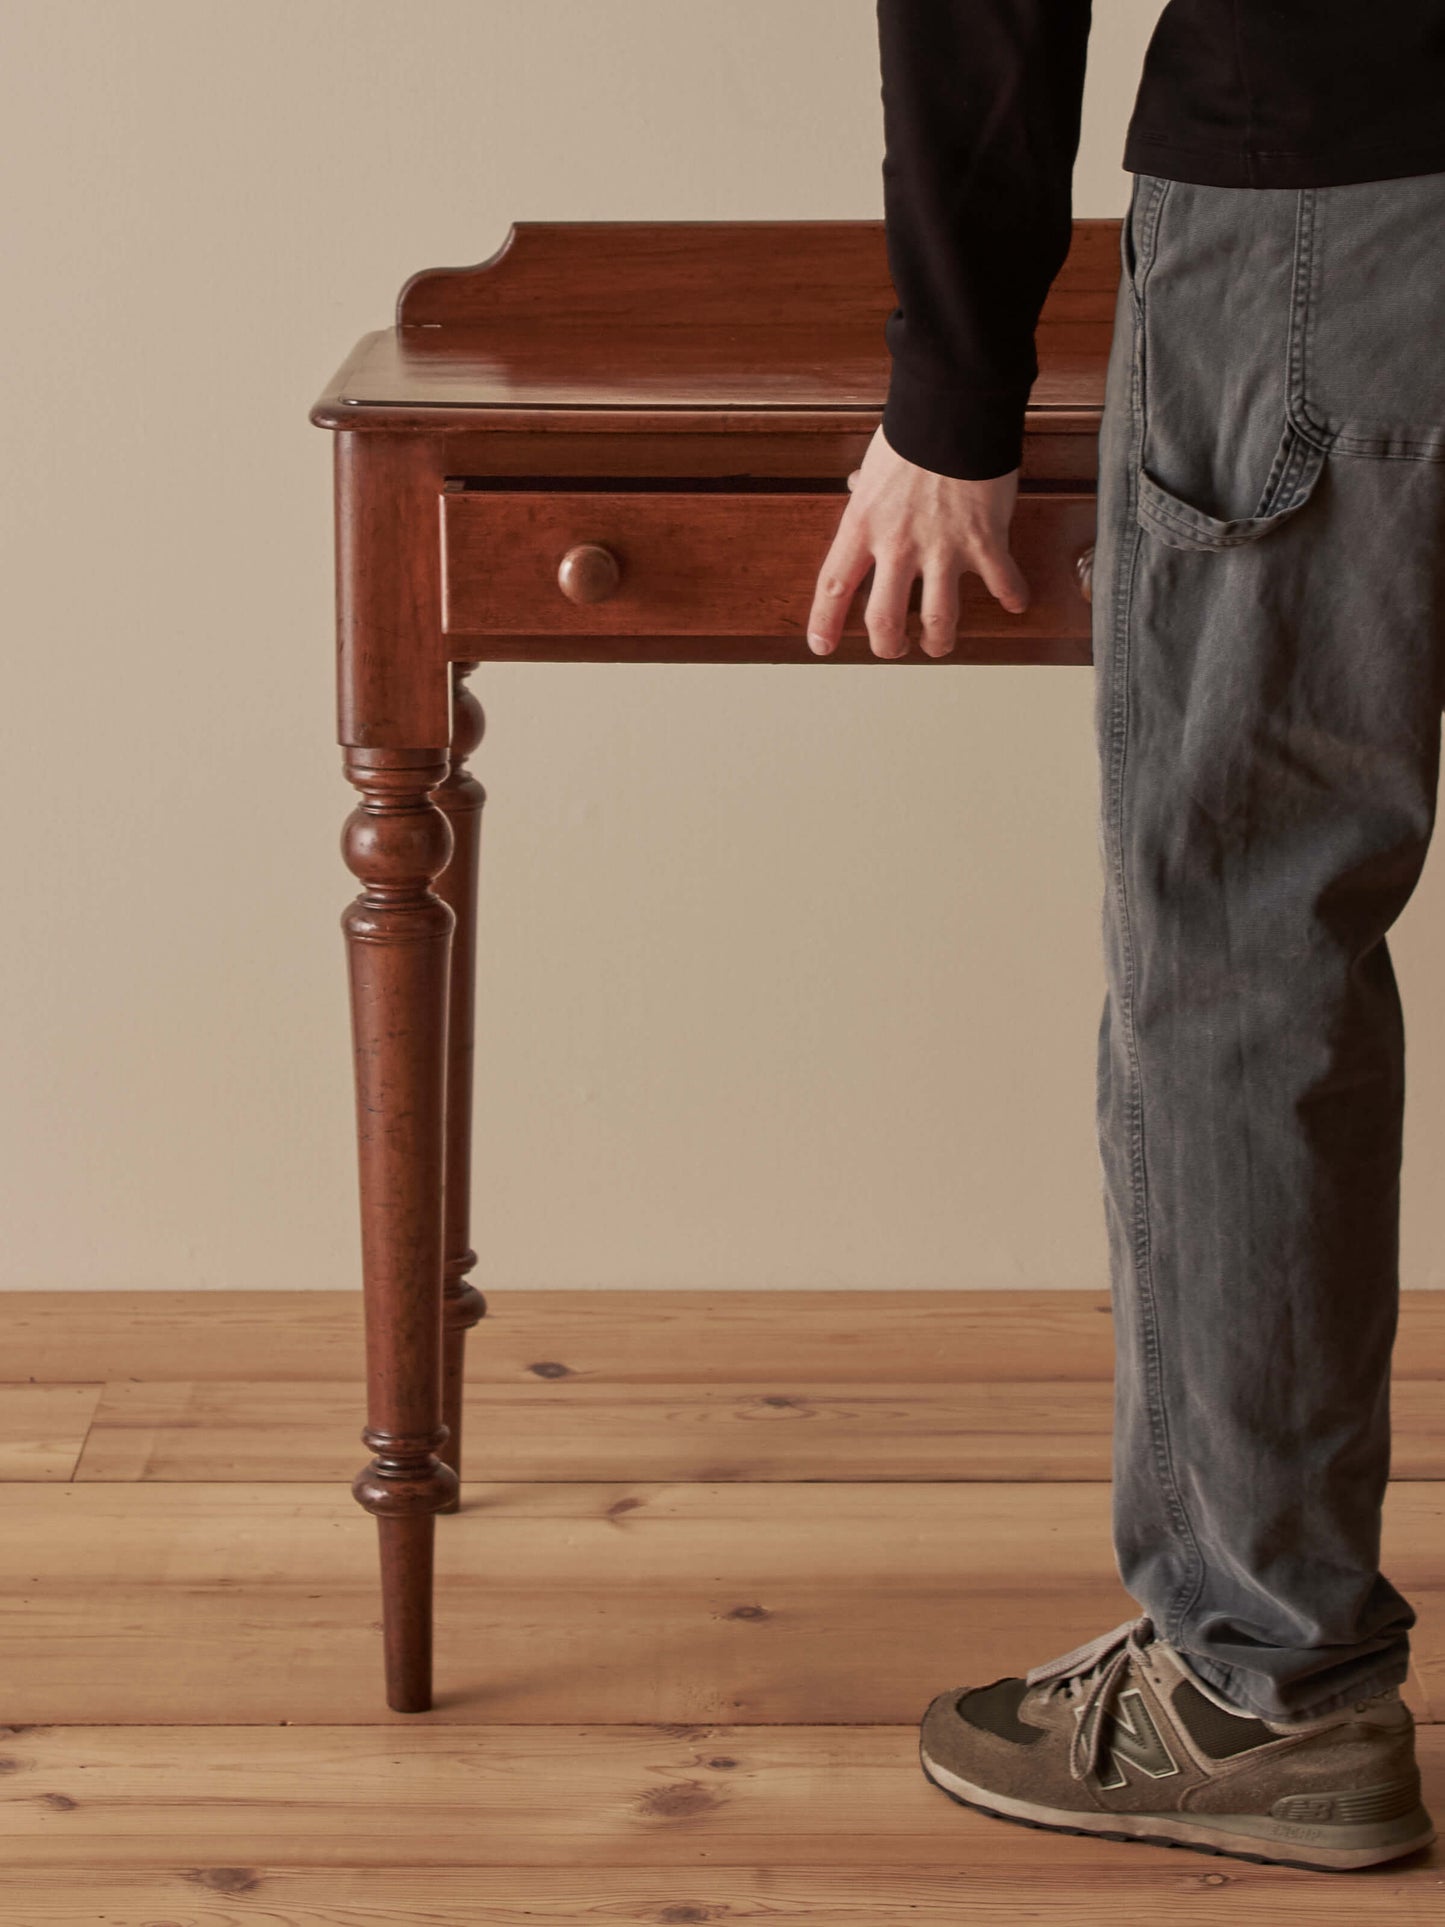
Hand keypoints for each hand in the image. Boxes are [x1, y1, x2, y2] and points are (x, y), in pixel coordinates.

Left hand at [806, 426, 1029, 658]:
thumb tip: (856, 485)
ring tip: (938, 643)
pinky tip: (1015, 602)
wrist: (957, 407)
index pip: (833, 587)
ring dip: (938, 640)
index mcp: (863, 526)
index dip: (825, 622)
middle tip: (895, 648)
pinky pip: (1000, 583)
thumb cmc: (915, 429)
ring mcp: (942, 548)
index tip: (822, 645)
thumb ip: (866, 488)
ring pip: (937, 619)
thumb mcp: (875, 464)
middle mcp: (898, 545)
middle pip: (882, 619)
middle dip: (887, 646)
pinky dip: (1010, 596)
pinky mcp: (985, 542)